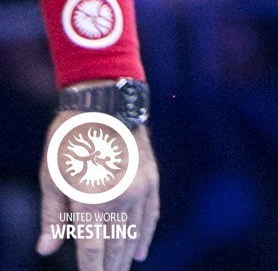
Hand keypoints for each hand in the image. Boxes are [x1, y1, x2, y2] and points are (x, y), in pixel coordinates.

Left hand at [38, 111, 159, 267]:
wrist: (107, 103)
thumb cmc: (69, 140)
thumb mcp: (51, 177)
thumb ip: (52, 216)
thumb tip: (48, 250)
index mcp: (91, 200)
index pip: (93, 250)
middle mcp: (121, 199)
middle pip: (116, 246)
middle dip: (111, 268)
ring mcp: (140, 189)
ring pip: (135, 234)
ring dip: (127, 256)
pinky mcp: (151, 179)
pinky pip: (150, 215)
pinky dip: (145, 235)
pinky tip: (141, 250)